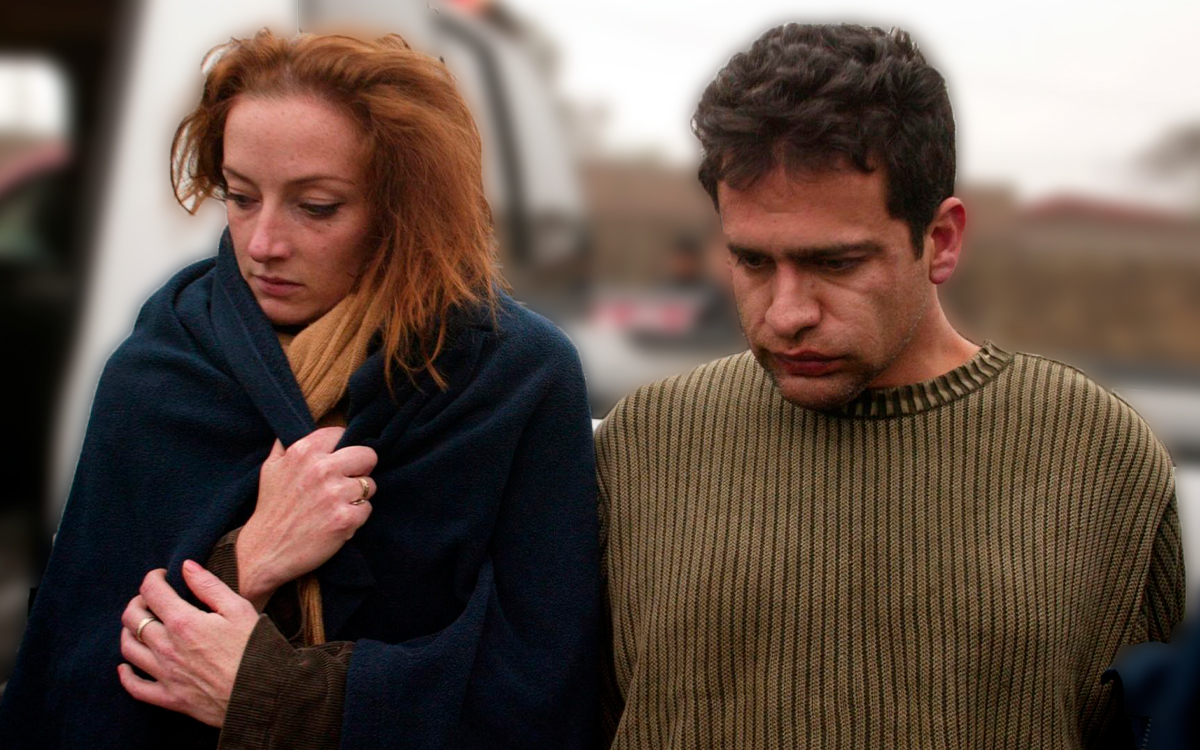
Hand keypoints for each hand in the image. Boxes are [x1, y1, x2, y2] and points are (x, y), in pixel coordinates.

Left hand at [118, 562, 259, 726]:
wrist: (262, 694)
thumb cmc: (255, 649)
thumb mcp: (239, 609)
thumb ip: (209, 586)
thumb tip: (187, 566)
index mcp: (184, 622)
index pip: (152, 592)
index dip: (153, 578)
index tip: (163, 576)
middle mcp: (167, 647)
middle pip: (132, 618)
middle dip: (138, 601)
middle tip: (152, 598)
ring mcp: (165, 674)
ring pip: (128, 648)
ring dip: (129, 631)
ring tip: (141, 624)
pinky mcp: (169, 698)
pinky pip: (135, 687)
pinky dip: (126, 674)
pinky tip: (126, 666)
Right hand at [238, 427, 376, 607]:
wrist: (264, 552)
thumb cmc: (270, 509)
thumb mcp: (271, 468)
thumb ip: (287, 444)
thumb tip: (302, 426)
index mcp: (304, 451)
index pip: (343, 433)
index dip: (343, 448)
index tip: (338, 461)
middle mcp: (322, 469)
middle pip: (368, 455)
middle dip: (360, 469)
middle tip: (344, 483)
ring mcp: (335, 494)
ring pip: (369, 485)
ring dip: (358, 496)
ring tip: (336, 506)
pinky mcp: (345, 519)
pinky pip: (367, 509)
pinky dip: (356, 517)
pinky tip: (337, 522)